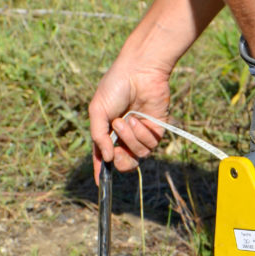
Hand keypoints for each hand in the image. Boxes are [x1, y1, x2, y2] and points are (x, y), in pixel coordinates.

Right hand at [88, 57, 172, 179]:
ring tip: (125, 120)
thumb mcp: (97, 110)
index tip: (100, 183)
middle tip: (115, 147)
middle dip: (119, 159)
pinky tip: (139, 118)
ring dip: (130, 139)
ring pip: (138, 155)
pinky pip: (150, 145)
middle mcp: (125, 137)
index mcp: (107, 132)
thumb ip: (98, 136)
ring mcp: (141, 135)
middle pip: (124, 164)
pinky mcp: (156, 131)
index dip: (102, 171)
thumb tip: (107, 159)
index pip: (104, 157)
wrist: (139, 71)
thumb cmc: (115, 87)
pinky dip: (142, 133)